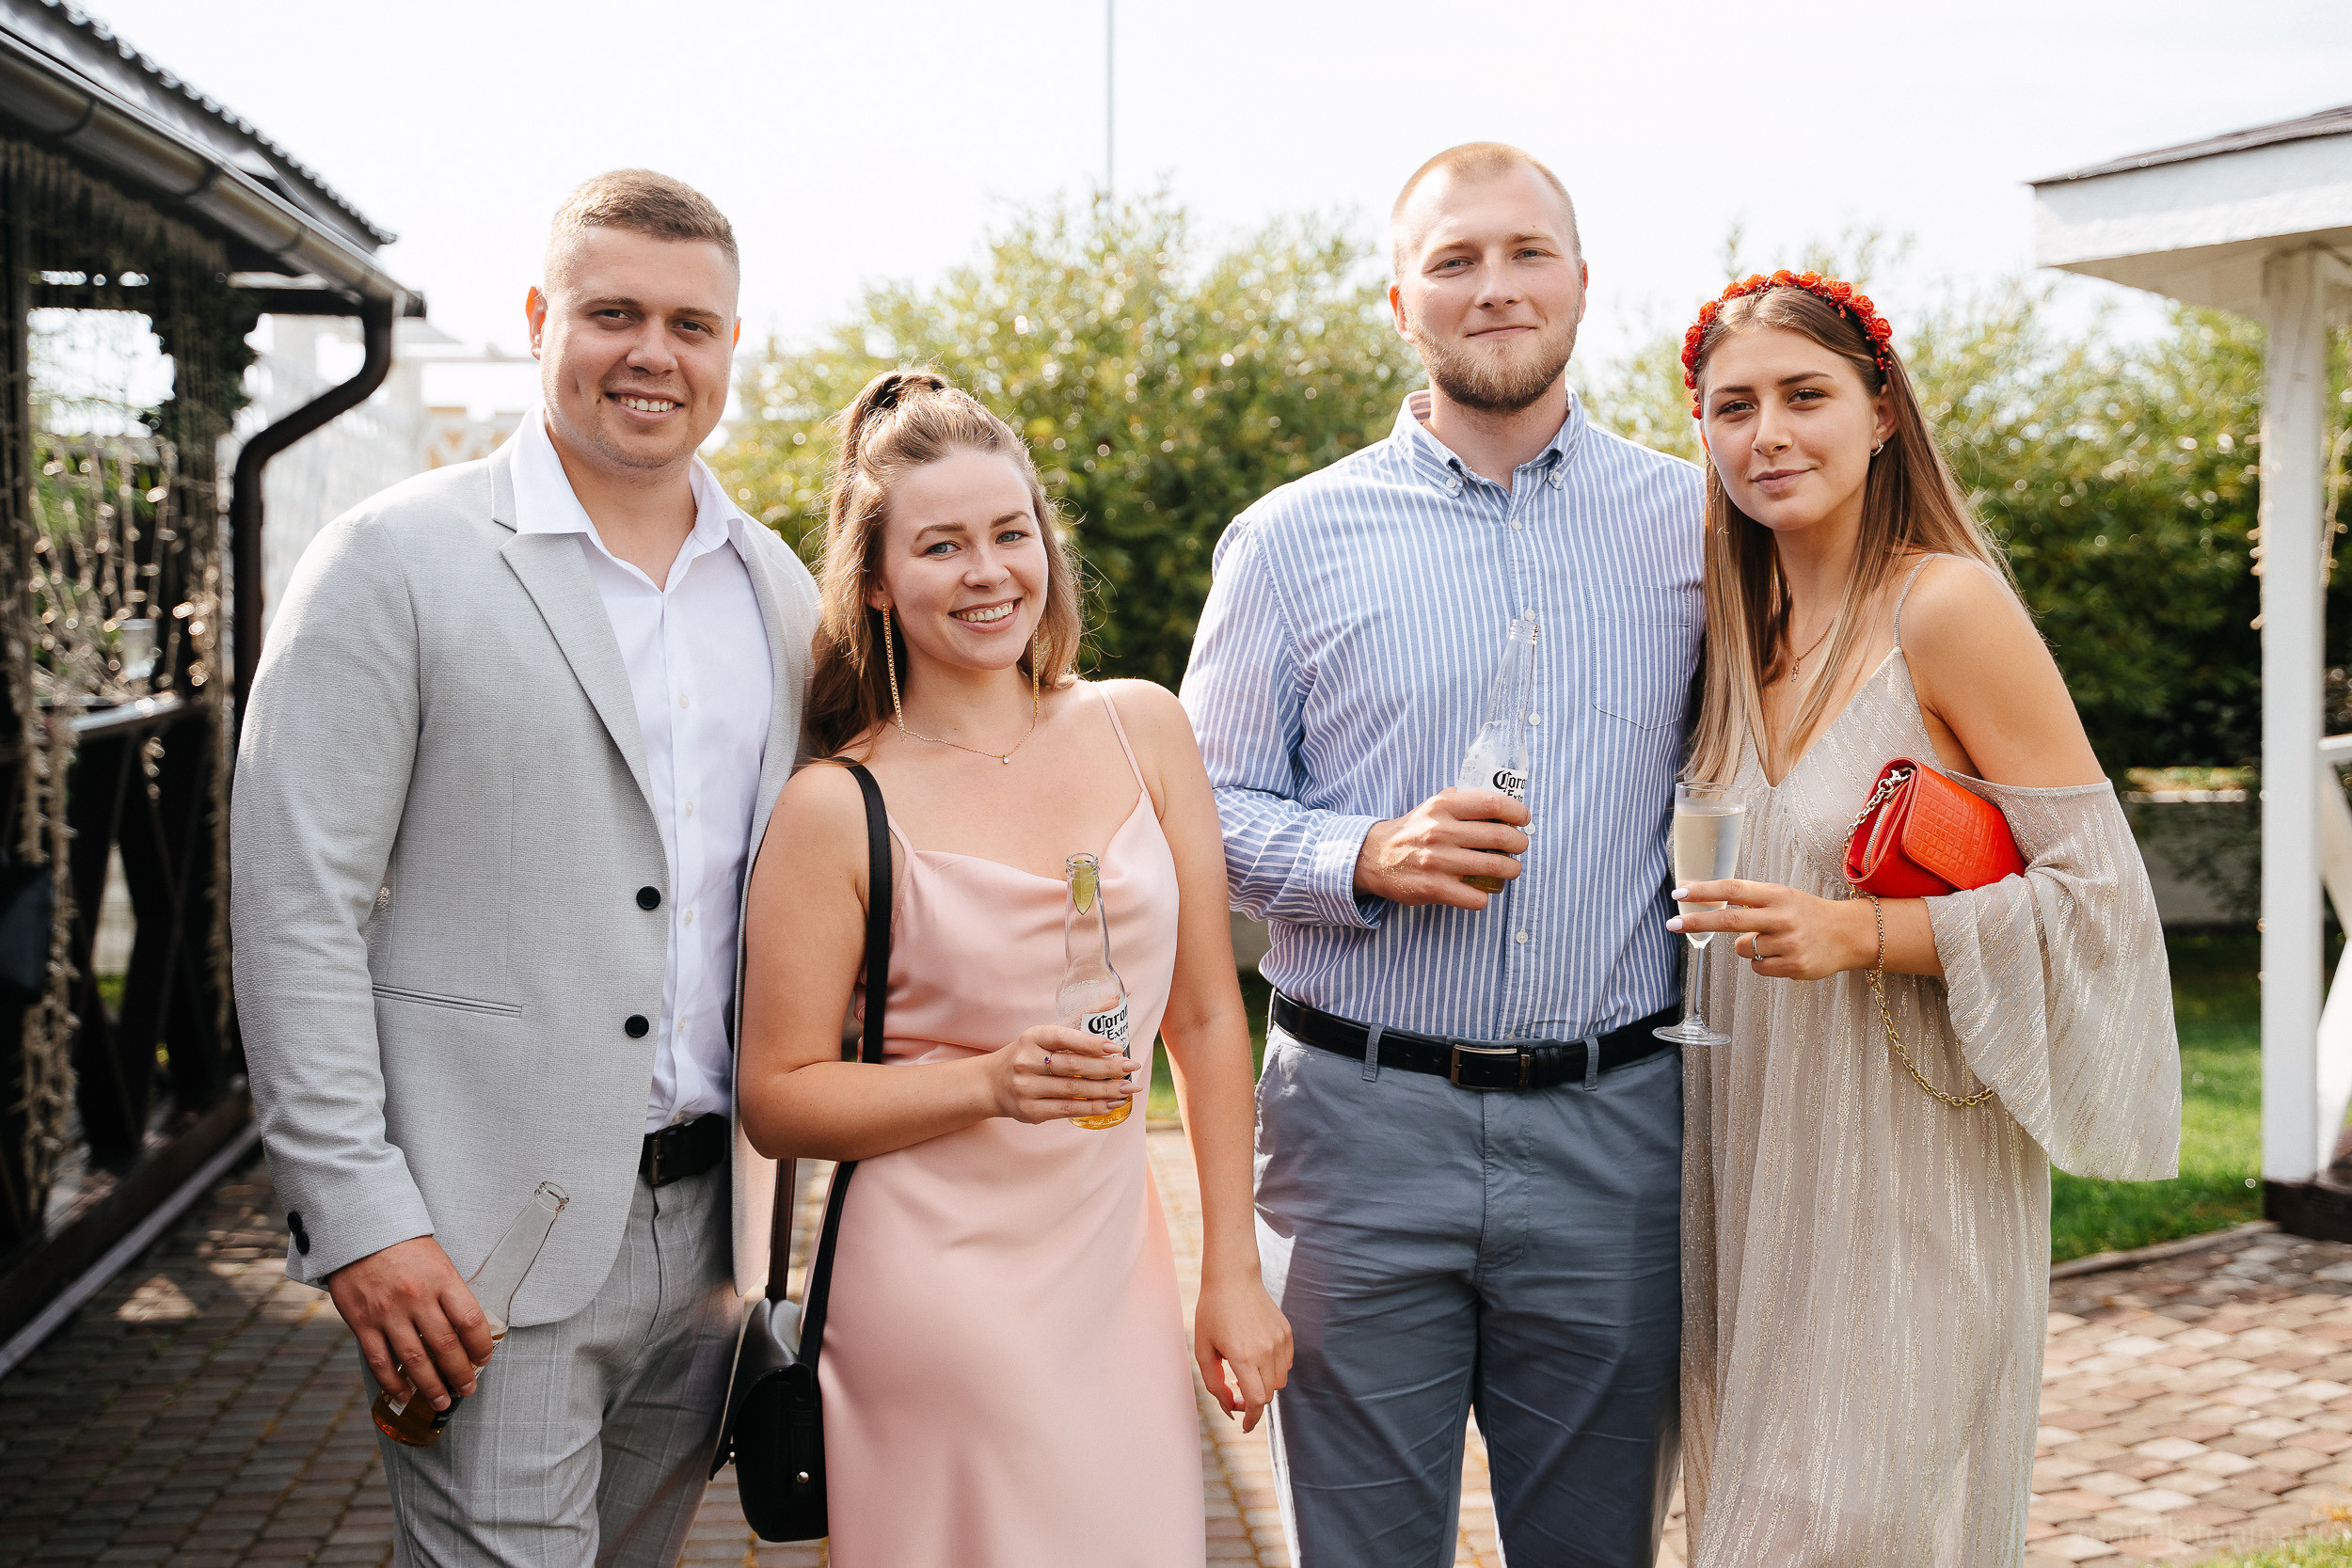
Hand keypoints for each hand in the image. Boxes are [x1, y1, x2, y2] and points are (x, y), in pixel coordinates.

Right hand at [327, 1235, 496, 1411]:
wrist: (359, 1232)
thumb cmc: (403, 1246)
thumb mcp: (437, 1262)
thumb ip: (450, 1293)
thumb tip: (466, 1330)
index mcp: (442, 1280)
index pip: (471, 1321)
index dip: (481, 1346)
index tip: (485, 1359)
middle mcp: (417, 1298)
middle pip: (445, 1346)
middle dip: (460, 1373)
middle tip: (468, 1388)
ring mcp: (388, 1313)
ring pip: (414, 1360)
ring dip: (431, 1386)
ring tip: (442, 1400)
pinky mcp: (362, 1324)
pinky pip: (380, 1361)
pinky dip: (393, 1383)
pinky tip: (405, 1394)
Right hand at [987, 1024, 1140, 1123]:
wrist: (993, 1083)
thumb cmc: (1031, 1053)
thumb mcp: (1048, 1033)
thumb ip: (1082, 1017)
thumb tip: (1117, 1000)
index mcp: (1033, 1037)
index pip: (1063, 1037)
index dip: (1091, 1042)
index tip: (1117, 1046)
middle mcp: (1027, 1061)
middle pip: (1073, 1066)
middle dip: (1107, 1068)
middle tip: (1131, 1067)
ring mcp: (1027, 1088)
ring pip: (1074, 1090)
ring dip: (1106, 1090)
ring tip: (1128, 1087)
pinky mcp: (1030, 1111)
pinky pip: (1067, 1110)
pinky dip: (1093, 1108)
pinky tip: (1111, 1104)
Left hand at [1194, 1271, 1291, 1433]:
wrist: (1233, 1277)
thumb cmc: (1212, 1313)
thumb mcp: (1202, 1350)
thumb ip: (1215, 1384)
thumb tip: (1230, 1409)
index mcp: (1242, 1356)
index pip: (1256, 1401)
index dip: (1251, 1419)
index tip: (1245, 1426)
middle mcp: (1266, 1351)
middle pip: (1268, 1395)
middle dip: (1252, 1402)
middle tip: (1234, 1393)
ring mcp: (1280, 1341)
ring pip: (1279, 1381)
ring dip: (1264, 1385)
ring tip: (1244, 1372)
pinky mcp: (1287, 1333)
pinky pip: (1286, 1364)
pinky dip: (1274, 1369)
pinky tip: (1257, 1357)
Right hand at [1354, 789, 1529, 909]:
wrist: (1374, 857)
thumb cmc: (1413, 830)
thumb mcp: (1433, 805)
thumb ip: (1463, 800)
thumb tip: (1503, 801)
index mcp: (1443, 806)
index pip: (1493, 803)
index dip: (1517, 812)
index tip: (1524, 819)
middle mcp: (1440, 832)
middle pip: (1501, 838)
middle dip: (1520, 843)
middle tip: (1520, 846)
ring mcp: (1437, 862)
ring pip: (1495, 868)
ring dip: (1512, 870)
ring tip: (1510, 869)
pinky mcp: (1434, 889)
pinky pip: (1477, 898)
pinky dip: (1485, 896)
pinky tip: (1480, 890)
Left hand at [1667, 879, 1875, 980]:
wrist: (1849, 934)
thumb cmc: (1807, 913)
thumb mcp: (1782, 896)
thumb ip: (1749, 899)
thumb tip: (1703, 898)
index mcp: (1777, 894)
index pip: (1733, 889)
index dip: (1704, 891)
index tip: (1679, 891)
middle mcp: (1782, 917)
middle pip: (1729, 919)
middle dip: (1696, 921)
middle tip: (1672, 923)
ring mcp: (1788, 943)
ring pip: (1742, 949)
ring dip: (1746, 946)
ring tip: (1773, 940)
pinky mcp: (1793, 966)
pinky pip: (1756, 967)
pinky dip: (1761, 962)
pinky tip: (1783, 955)